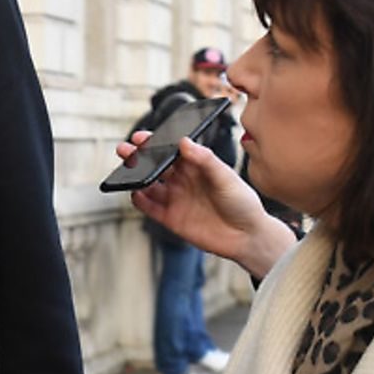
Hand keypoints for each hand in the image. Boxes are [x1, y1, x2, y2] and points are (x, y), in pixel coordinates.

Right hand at [120, 132, 296, 279]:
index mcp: (196, 166)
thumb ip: (205, 159)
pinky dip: (140, 201)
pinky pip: (150, 207)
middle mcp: (183, 180)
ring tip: (127, 171)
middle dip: (138, 156)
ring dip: (136, 177)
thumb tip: (184, 142)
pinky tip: (135, 194)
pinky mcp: (172, 218)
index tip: (142, 137)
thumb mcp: (226, 177)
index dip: (155, 142)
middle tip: (125, 150)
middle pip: (155, 165)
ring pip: (149, 185)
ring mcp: (176, 199)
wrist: (248, 237)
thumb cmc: (242, 203)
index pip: (170, 149)